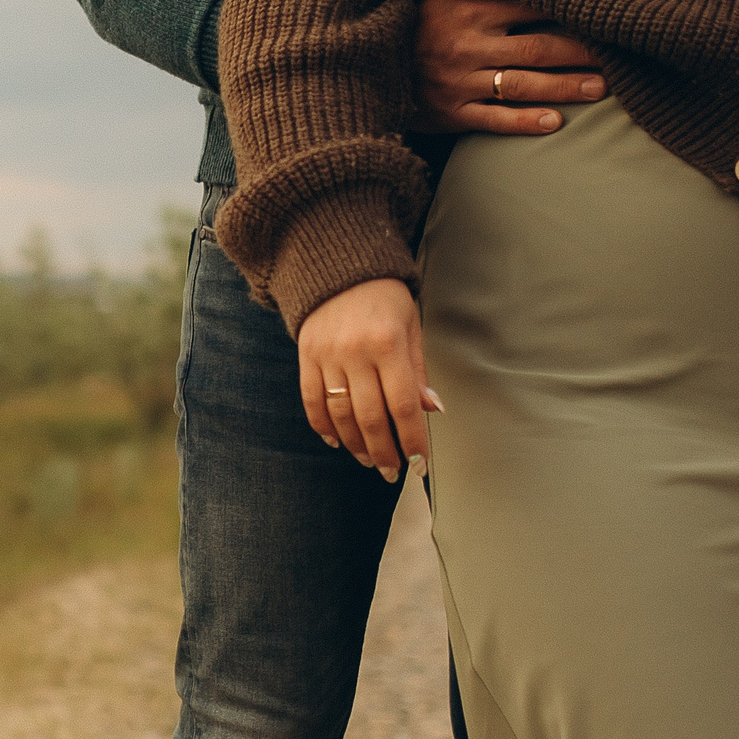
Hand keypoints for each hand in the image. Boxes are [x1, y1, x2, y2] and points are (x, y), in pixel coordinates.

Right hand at [300, 278, 437, 478]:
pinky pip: (312, 400)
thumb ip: (417, 370)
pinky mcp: (306, 356)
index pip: (403, 405)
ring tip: (367, 460)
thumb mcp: (410, 326)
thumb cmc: (384, 297)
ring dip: (355, 444)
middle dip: (383, 451)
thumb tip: (431, 410)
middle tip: (392, 472)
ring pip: (340, 415)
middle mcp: (356, 352)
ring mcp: (327, 355)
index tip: (419, 464)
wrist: (338, 265)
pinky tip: (336, 441)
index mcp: (388, 344)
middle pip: (370, 417)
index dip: (411, 439)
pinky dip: (323, 426)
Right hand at [413, 0, 605, 135]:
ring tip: (599, 89)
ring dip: (563, 87)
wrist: (369, 66)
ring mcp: (459, 83)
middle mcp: (466, 47)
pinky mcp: (451, 113)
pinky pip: (494, 120)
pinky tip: (554, 123)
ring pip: (520, 86)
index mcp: (468, 12)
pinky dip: (525, 122)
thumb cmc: (418, 26)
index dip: (568, 11)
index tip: (603, 13)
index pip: (529, 7)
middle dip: (579, 54)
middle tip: (617, 57)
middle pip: (535, 49)